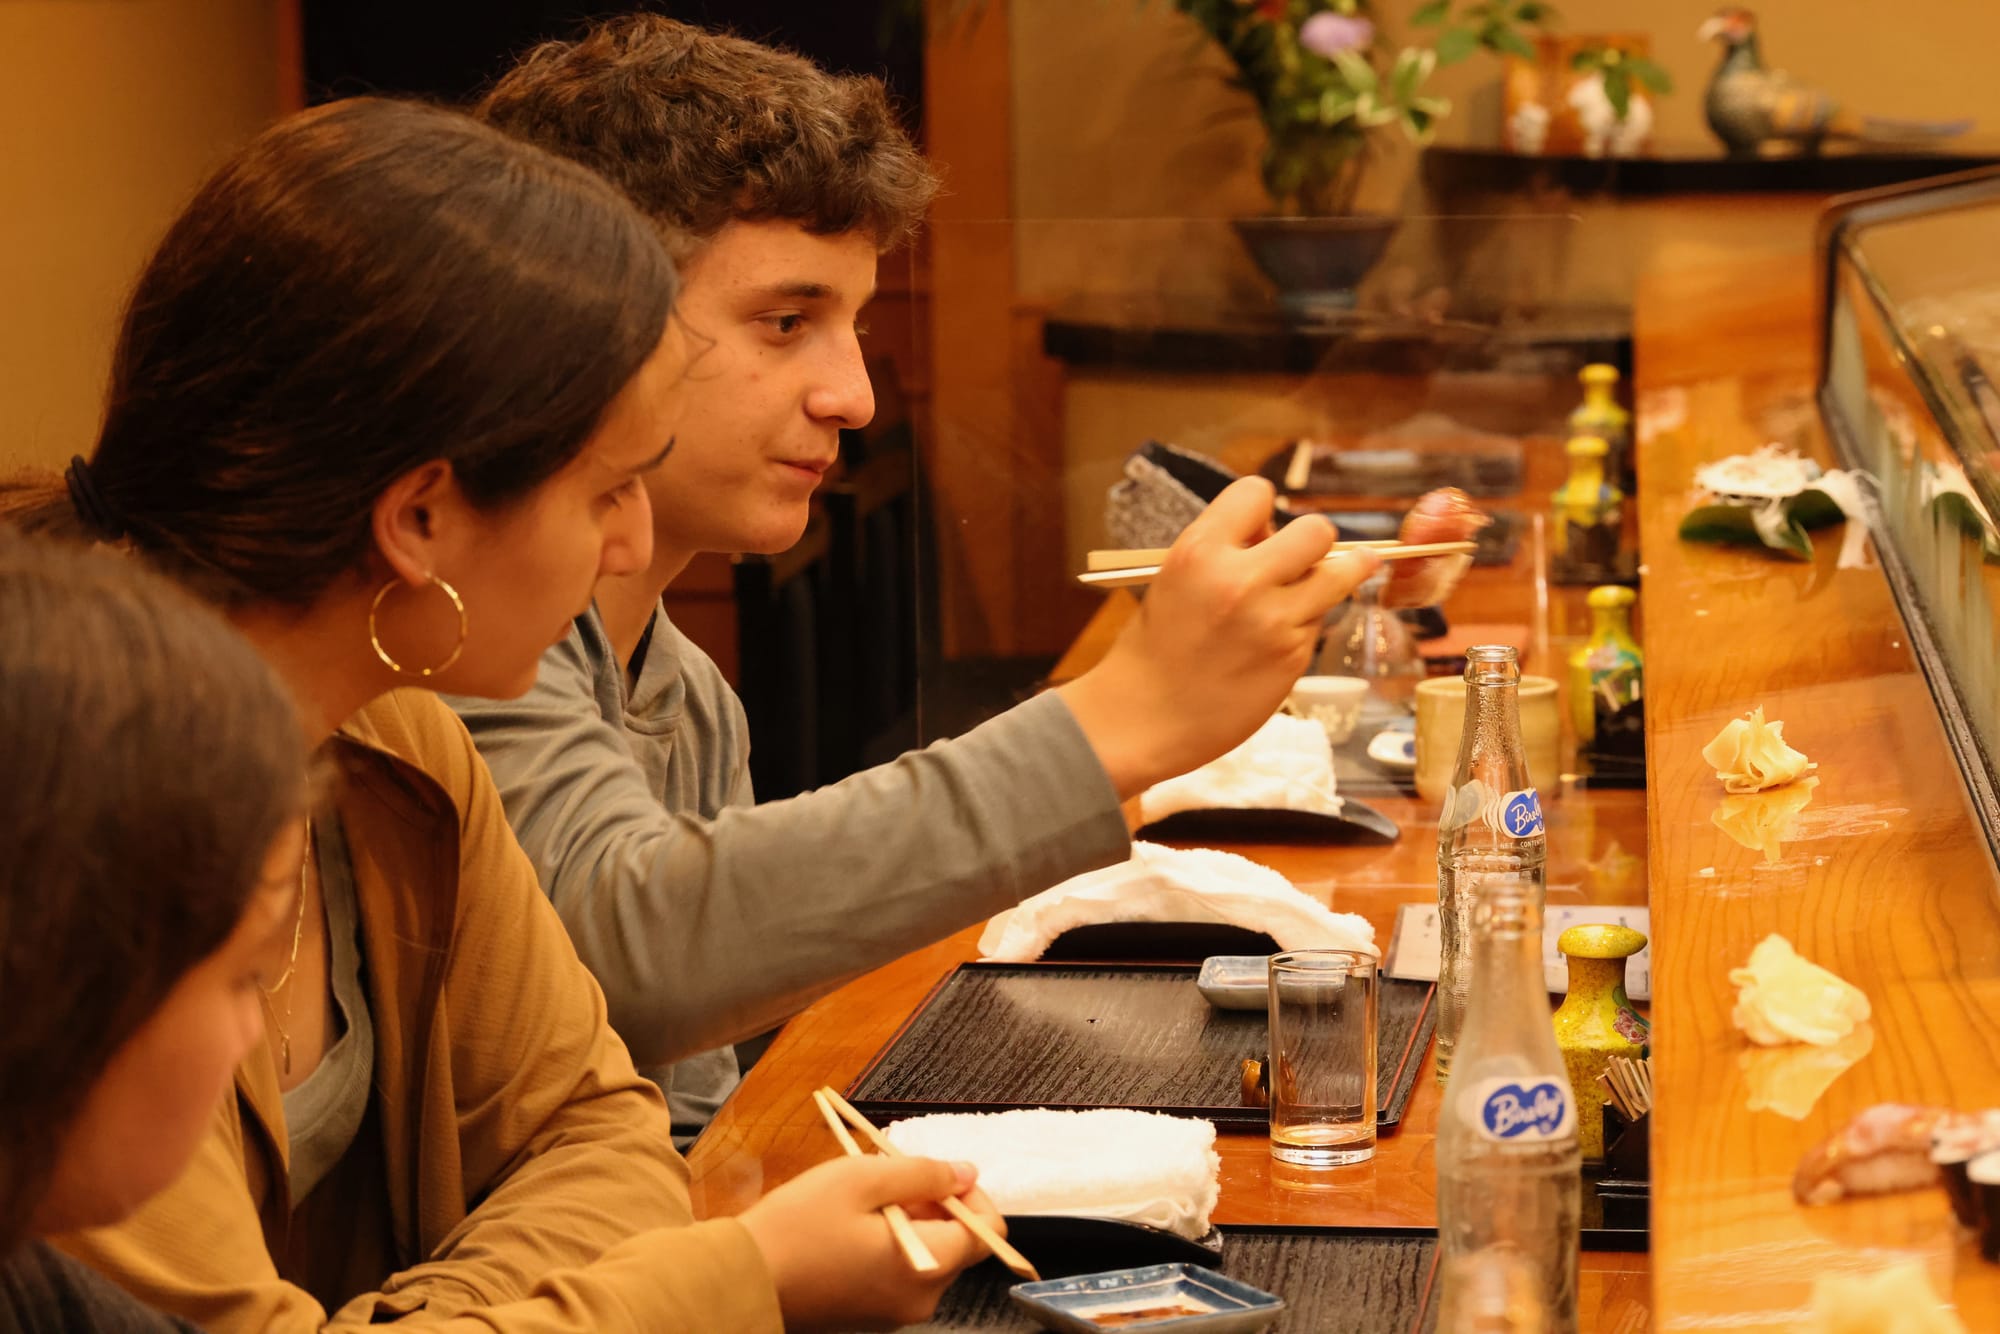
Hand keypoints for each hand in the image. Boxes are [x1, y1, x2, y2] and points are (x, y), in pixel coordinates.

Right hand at [740, 1155, 1002, 1330]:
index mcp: (926, 1266)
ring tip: (862, 1201)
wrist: (741, 1280)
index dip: (968, 1196)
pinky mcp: (870, 1315)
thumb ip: (923, 1173)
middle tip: (888, 1180)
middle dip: (935, 1206)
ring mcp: (894, 1313)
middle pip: (957, 1245)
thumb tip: (966, 1173)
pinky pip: (900, 1274)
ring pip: (927, 1256)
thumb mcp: (862, 1179)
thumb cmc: (798, 1226)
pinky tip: (850, 1227)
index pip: (987, 1232)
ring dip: (910, 1221)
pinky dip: (890, 1245)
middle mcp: (920, 1299)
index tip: (933, 1173)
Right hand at [1059, 477, 1376, 796]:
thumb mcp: (1176, 579)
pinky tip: (1276, 641)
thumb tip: (1276, 535)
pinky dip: (1307, 625)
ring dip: (1334, 578)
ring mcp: (1272, 620)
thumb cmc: (1156, 648)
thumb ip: (1225, 552)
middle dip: (1314, 541)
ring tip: (1326, 583)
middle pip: (1317, 530)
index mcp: (1200, 551)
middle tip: (1301, 559)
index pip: (1257, 493)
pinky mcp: (1292, 656)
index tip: (1260, 530)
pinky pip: (1319, 622)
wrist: (1143, 718)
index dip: (1262, 510)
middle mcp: (1240, 579)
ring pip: (1338, 576)